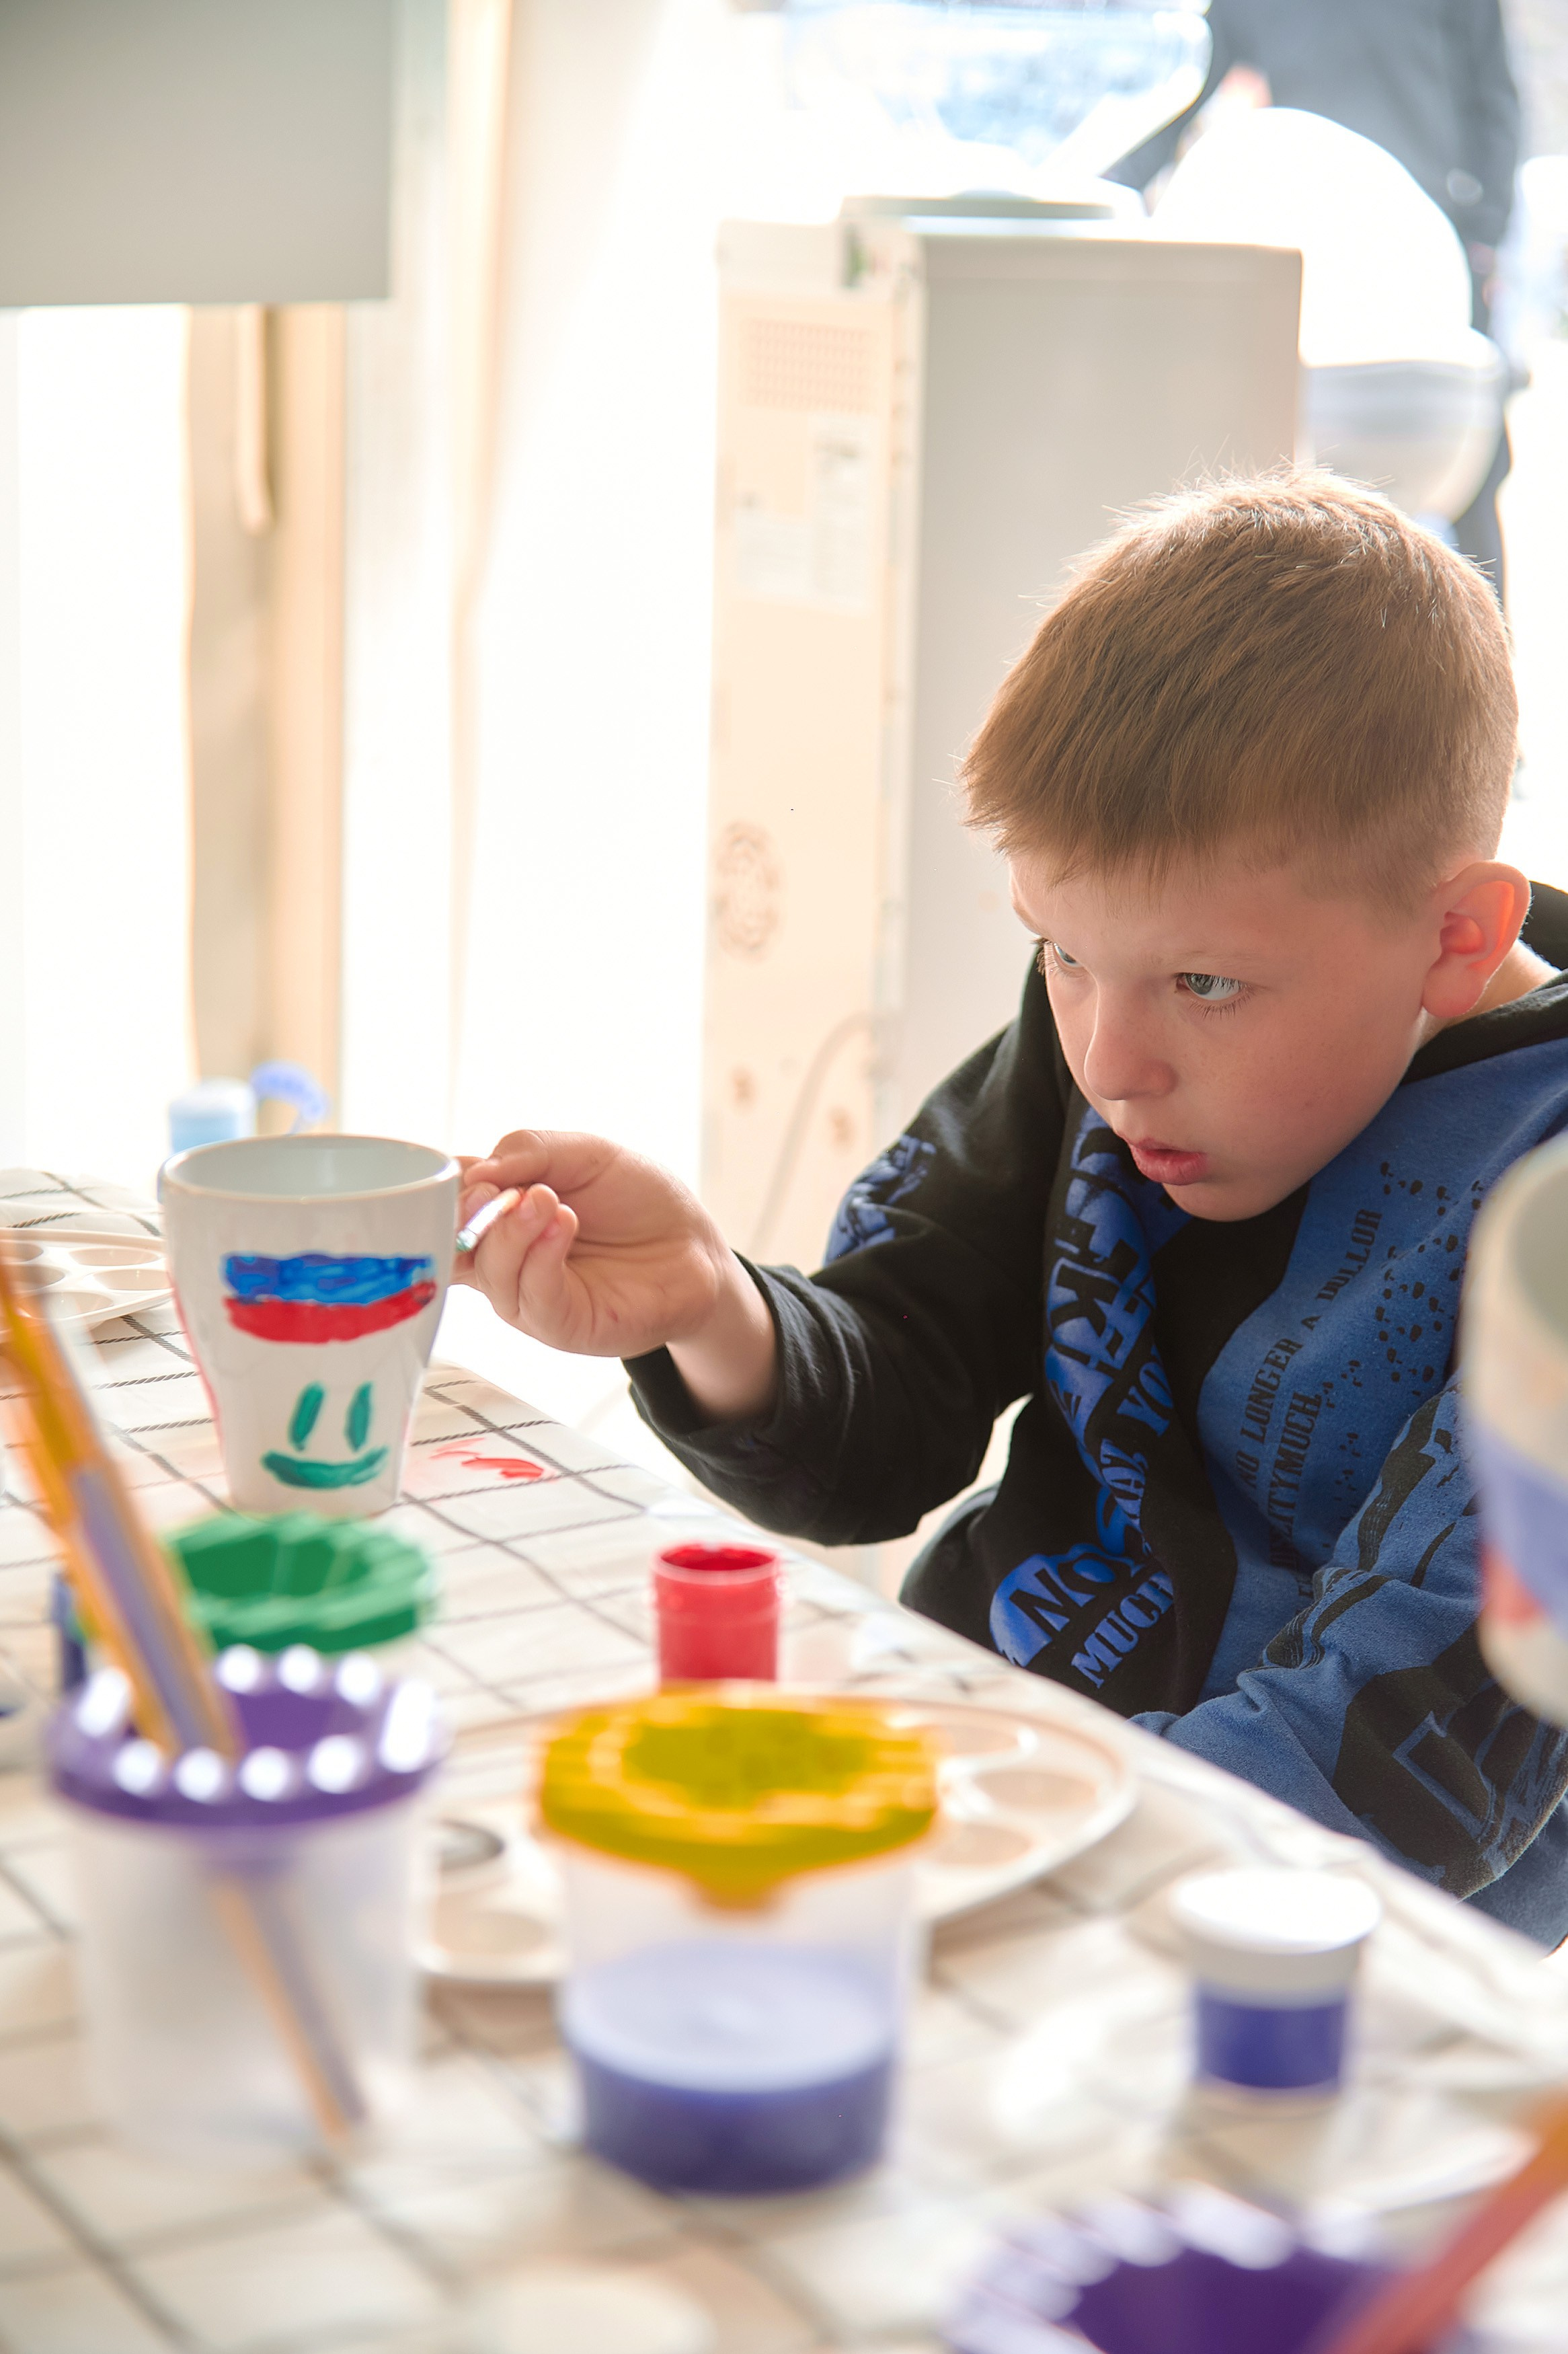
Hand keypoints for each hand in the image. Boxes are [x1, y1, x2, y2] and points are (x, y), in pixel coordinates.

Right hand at [453, 1130, 776, 1416]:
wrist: (695, 1244)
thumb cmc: (637, 1197)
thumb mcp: (584, 1152)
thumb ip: (530, 1150)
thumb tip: (477, 1171)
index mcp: (498, 1213)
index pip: (443, 1206)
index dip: (440, 1193)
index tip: (464, 1174)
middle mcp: (503, 1259)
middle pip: (453, 1246)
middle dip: (465, 1216)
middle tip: (493, 1190)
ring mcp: (528, 1296)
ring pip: (491, 1274)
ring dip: (511, 1232)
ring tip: (546, 1199)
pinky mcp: (562, 1326)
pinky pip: (534, 1299)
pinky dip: (541, 1258)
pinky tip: (563, 1225)